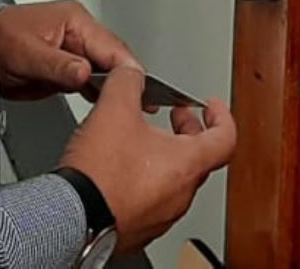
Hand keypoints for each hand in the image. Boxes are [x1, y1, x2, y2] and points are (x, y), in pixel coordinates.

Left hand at [0, 0, 137, 100]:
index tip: (141, 89)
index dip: (128, 69)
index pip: (112, 46)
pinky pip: (93, 79)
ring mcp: (76, 50)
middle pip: (114, 59)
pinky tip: (110, 107)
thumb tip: (85, 72)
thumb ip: (58, 64)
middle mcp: (79, 33)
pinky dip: (102, 92)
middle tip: (147, 104)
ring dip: (117, 88)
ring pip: (107, 71)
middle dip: (128, 81)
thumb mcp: (27, 54)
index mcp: (75, 20)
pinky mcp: (69, 67)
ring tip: (138, 108)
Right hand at [59, 65, 236, 253]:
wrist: (74, 218)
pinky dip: (144, 180)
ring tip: (140, 140)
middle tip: (176, 117)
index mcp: (187, 164)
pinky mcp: (140, 228)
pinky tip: (119, 170)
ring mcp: (162, 215)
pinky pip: (151, 200)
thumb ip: (127, 81)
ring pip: (174, 180)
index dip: (221, 117)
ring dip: (164, 157)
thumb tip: (130, 72)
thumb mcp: (114, 108)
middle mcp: (181, 193)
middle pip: (199, 158)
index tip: (212, 107)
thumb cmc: (101, 175)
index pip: (225, 139)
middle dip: (187, 132)